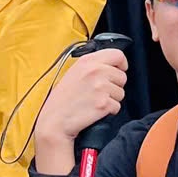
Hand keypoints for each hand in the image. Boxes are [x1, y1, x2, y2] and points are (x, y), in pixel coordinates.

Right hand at [32, 46, 127, 173]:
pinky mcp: (103, 103)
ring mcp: (100, 87)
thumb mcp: (74, 73)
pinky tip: (95, 110)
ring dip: (112, 99)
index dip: (121, 64)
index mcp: (87, 61)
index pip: (118, 55)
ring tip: (94, 101)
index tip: (119, 70)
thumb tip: (112, 66)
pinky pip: (117, 106)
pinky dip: (109, 111)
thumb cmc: (62, 100)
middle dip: (115, 85)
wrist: (54, 121)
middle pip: (122, 76)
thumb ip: (93, 66)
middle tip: (100, 92)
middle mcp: (95, 71)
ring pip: (121, 92)